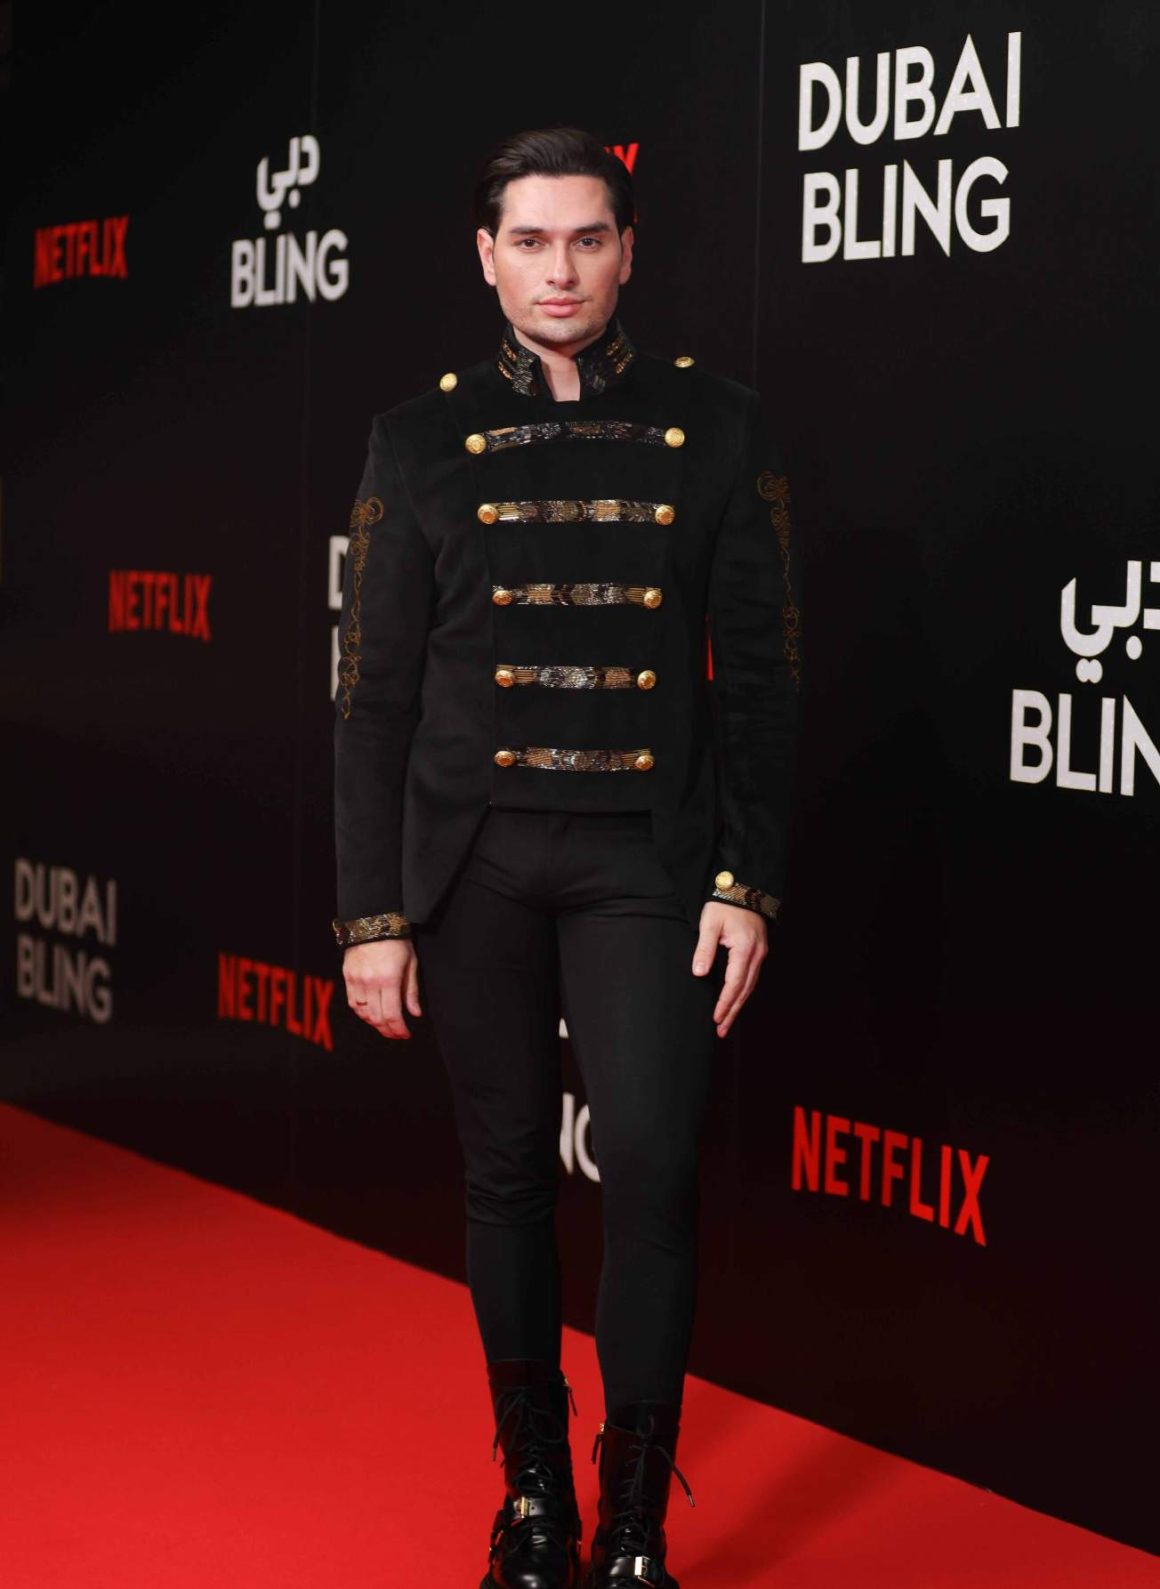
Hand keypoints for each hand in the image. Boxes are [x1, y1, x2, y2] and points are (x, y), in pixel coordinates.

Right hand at [342, 938, 421, 1039]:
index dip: (399, 1029)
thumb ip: (411, 991)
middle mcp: (370, 983)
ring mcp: (356, 980)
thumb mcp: (410, 964)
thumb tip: (415, 1014)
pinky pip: (352, 1003)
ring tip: (385, 1026)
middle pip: (376, 1018)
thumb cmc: (397, 942)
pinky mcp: (348, 977)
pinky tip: (370, 1015)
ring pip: (363, 1013)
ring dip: (374, 1023)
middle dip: (388, 1030)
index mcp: (389, 980)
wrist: (372, 921)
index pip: (392, 1015)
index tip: (406, 1034)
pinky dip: (362, 1013)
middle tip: (396, 1034)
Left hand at [691, 902, 767, 1037]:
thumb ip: (704, 949)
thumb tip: (699, 973)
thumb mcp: (709, 924)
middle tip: (722, 1031)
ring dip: (738, 1005)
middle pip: (745, 991)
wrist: (744, 889)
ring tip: (726, 1022)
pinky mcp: (758, 952)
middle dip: (732, 1012)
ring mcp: (760, 954)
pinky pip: (751, 978)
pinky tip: (735, 1001)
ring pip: (750, 987)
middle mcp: (757, 955)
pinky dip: (743, 993)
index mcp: (745, 949)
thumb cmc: (724, 905)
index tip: (716, 1018)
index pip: (734, 984)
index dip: (725, 1003)